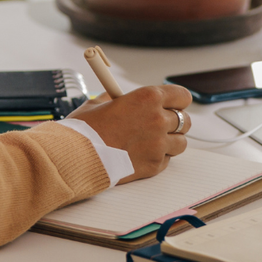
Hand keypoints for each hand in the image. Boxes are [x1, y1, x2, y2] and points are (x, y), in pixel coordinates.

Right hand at [69, 84, 192, 182]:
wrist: (77, 157)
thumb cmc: (85, 130)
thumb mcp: (99, 102)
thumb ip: (117, 98)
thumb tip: (121, 97)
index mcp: (148, 98)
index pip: (182, 96)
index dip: (177, 101)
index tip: (172, 105)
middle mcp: (158, 119)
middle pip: (185, 120)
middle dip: (174, 122)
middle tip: (160, 125)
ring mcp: (159, 144)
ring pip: (181, 142)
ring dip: (170, 142)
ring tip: (151, 142)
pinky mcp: (155, 165)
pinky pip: (167, 160)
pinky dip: (158, 158)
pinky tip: (141, 155)